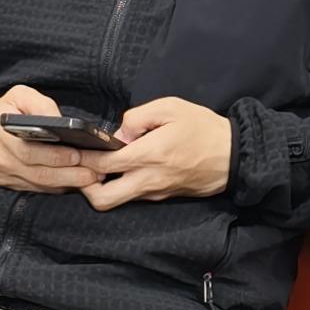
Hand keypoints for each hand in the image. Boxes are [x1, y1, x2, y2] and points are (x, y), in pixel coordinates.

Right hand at [0, 86, 108, 193]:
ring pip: (41, 185)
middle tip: (95, 171)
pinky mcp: (9, 187)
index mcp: (0, 136)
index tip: (79, 155)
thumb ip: (39, 105)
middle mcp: (1, 161)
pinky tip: (76, 184)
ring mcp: (4, 178)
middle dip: (71, 174)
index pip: (31, 151)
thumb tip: (61, 121)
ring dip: (68, 184)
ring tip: (91, 178)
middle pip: (41, 173)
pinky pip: (37, 191)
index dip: (57, 156)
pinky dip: (57, 188)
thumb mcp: (16, 97)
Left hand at [86, 97, 231, 210]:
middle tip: (83, 168)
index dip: (84, 160)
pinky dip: (123, 186)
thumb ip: (137, 117)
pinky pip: (135, 196)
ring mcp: (156, 192)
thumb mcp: (170, 108)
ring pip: (117, 201)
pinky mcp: (164, 197)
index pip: (104, 165)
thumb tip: (118, 134)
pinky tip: (123, 170)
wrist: (235, 155)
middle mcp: (149, 179)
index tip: (74, 151)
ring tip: (100, 167)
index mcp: (149, 155)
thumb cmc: (203, 128)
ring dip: (103, 188)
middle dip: (85, 187)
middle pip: (103, 199)